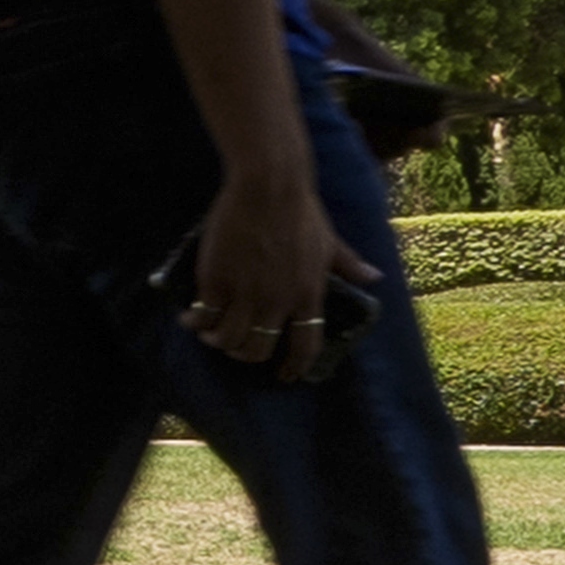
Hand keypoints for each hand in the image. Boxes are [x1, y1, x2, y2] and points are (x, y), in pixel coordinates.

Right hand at [181, 156, 377, 388]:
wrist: (268, 189)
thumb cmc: (301, 212)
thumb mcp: (330, 242)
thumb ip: (349, 265)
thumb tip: (375, 278)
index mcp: (308, 296)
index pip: (304, 347)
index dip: (294, 367)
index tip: (285, 375)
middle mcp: (277, 303)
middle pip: (258, 349)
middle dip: (245, 355)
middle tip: (236, 348)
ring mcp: (245, 293)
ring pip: (228, 339)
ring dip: (218, 342)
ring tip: (210, 335)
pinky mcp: (216, 280)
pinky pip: (203, 316)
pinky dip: (195, 323)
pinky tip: (189, 320)